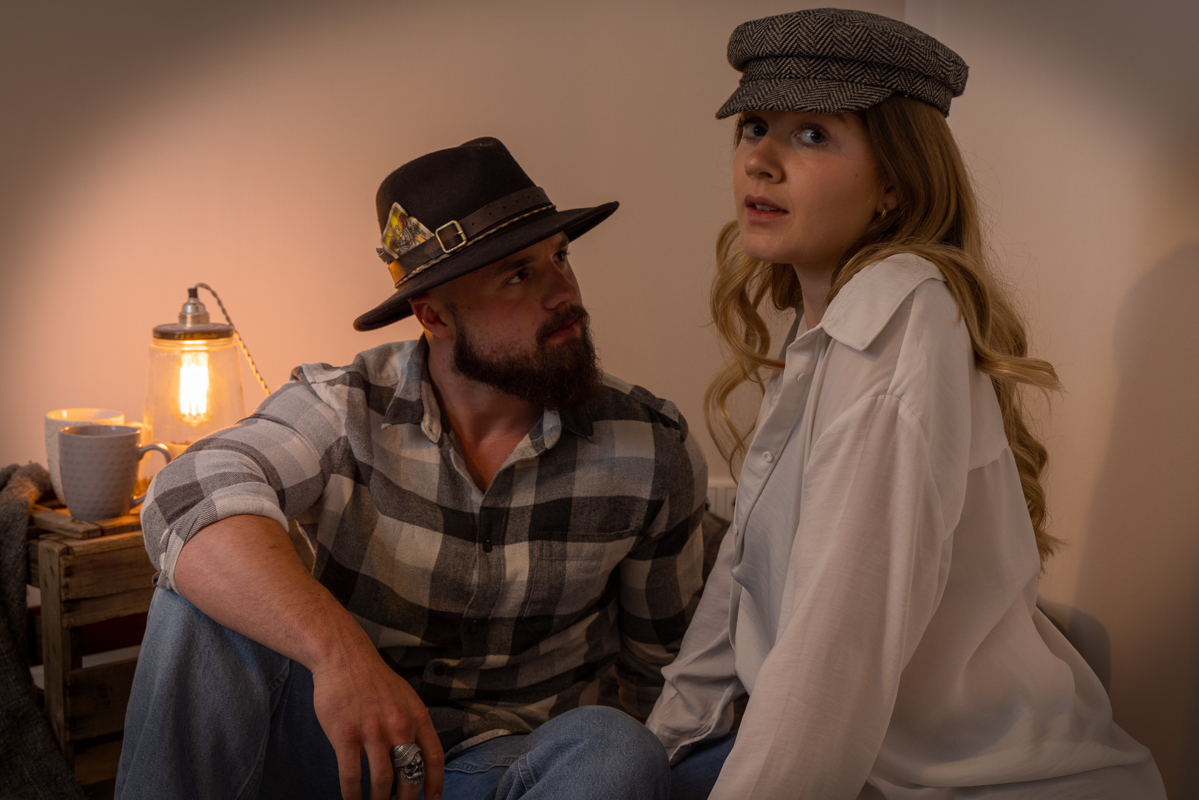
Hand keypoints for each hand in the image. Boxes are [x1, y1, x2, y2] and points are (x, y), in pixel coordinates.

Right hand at [311, 631, 444, 799]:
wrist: (344, 657)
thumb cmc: (373, 680)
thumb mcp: (404, 698)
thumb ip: (412, 726)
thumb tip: (415, 759)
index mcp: (417, 716)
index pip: (434, 758)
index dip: (435, 784)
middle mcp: (399, 726)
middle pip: (410, 775)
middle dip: (407, 799)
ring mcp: (372, 731)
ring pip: (382, 781)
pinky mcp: (346, 735)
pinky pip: (352, 776)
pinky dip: (352, 795)